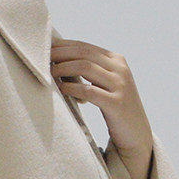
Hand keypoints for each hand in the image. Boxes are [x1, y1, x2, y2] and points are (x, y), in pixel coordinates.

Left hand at [50, 39, 153, 178]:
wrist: (136, 133)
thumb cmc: (114, 107)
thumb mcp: (106, 83)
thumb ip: (90, 70)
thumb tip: (58, 58)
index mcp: (117, 60)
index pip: (85, 46)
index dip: (62, 46)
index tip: (45, 47)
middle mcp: (120, 69)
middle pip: (84, 53)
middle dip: (60, 54)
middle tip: (42, 58)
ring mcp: (120, 86)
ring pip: (86, 67)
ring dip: (63, 68)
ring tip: (49, 72)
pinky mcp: (117, 104)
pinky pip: (89, 91)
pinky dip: (72, 88)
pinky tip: (61, 89)